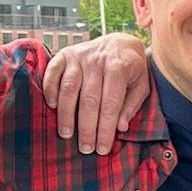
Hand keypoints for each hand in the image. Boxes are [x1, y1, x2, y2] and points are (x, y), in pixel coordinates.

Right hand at [43, 33, 150, 153]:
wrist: (120, 42)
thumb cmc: (132, 70)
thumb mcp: (141, 85)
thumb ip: (132, 105)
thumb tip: (121, 127)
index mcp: (119, 68)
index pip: (111, 104)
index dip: (106, 128)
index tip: (102, 148)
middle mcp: (97, 61)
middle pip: (89, 99)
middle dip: (87, 127)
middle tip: (85, 148)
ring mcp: (79, 56)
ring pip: (69, 88)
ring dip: (66, 113)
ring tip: (66, 134)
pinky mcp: (64, 54)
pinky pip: (53, 72)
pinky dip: (50, 89)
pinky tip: (52, 106)